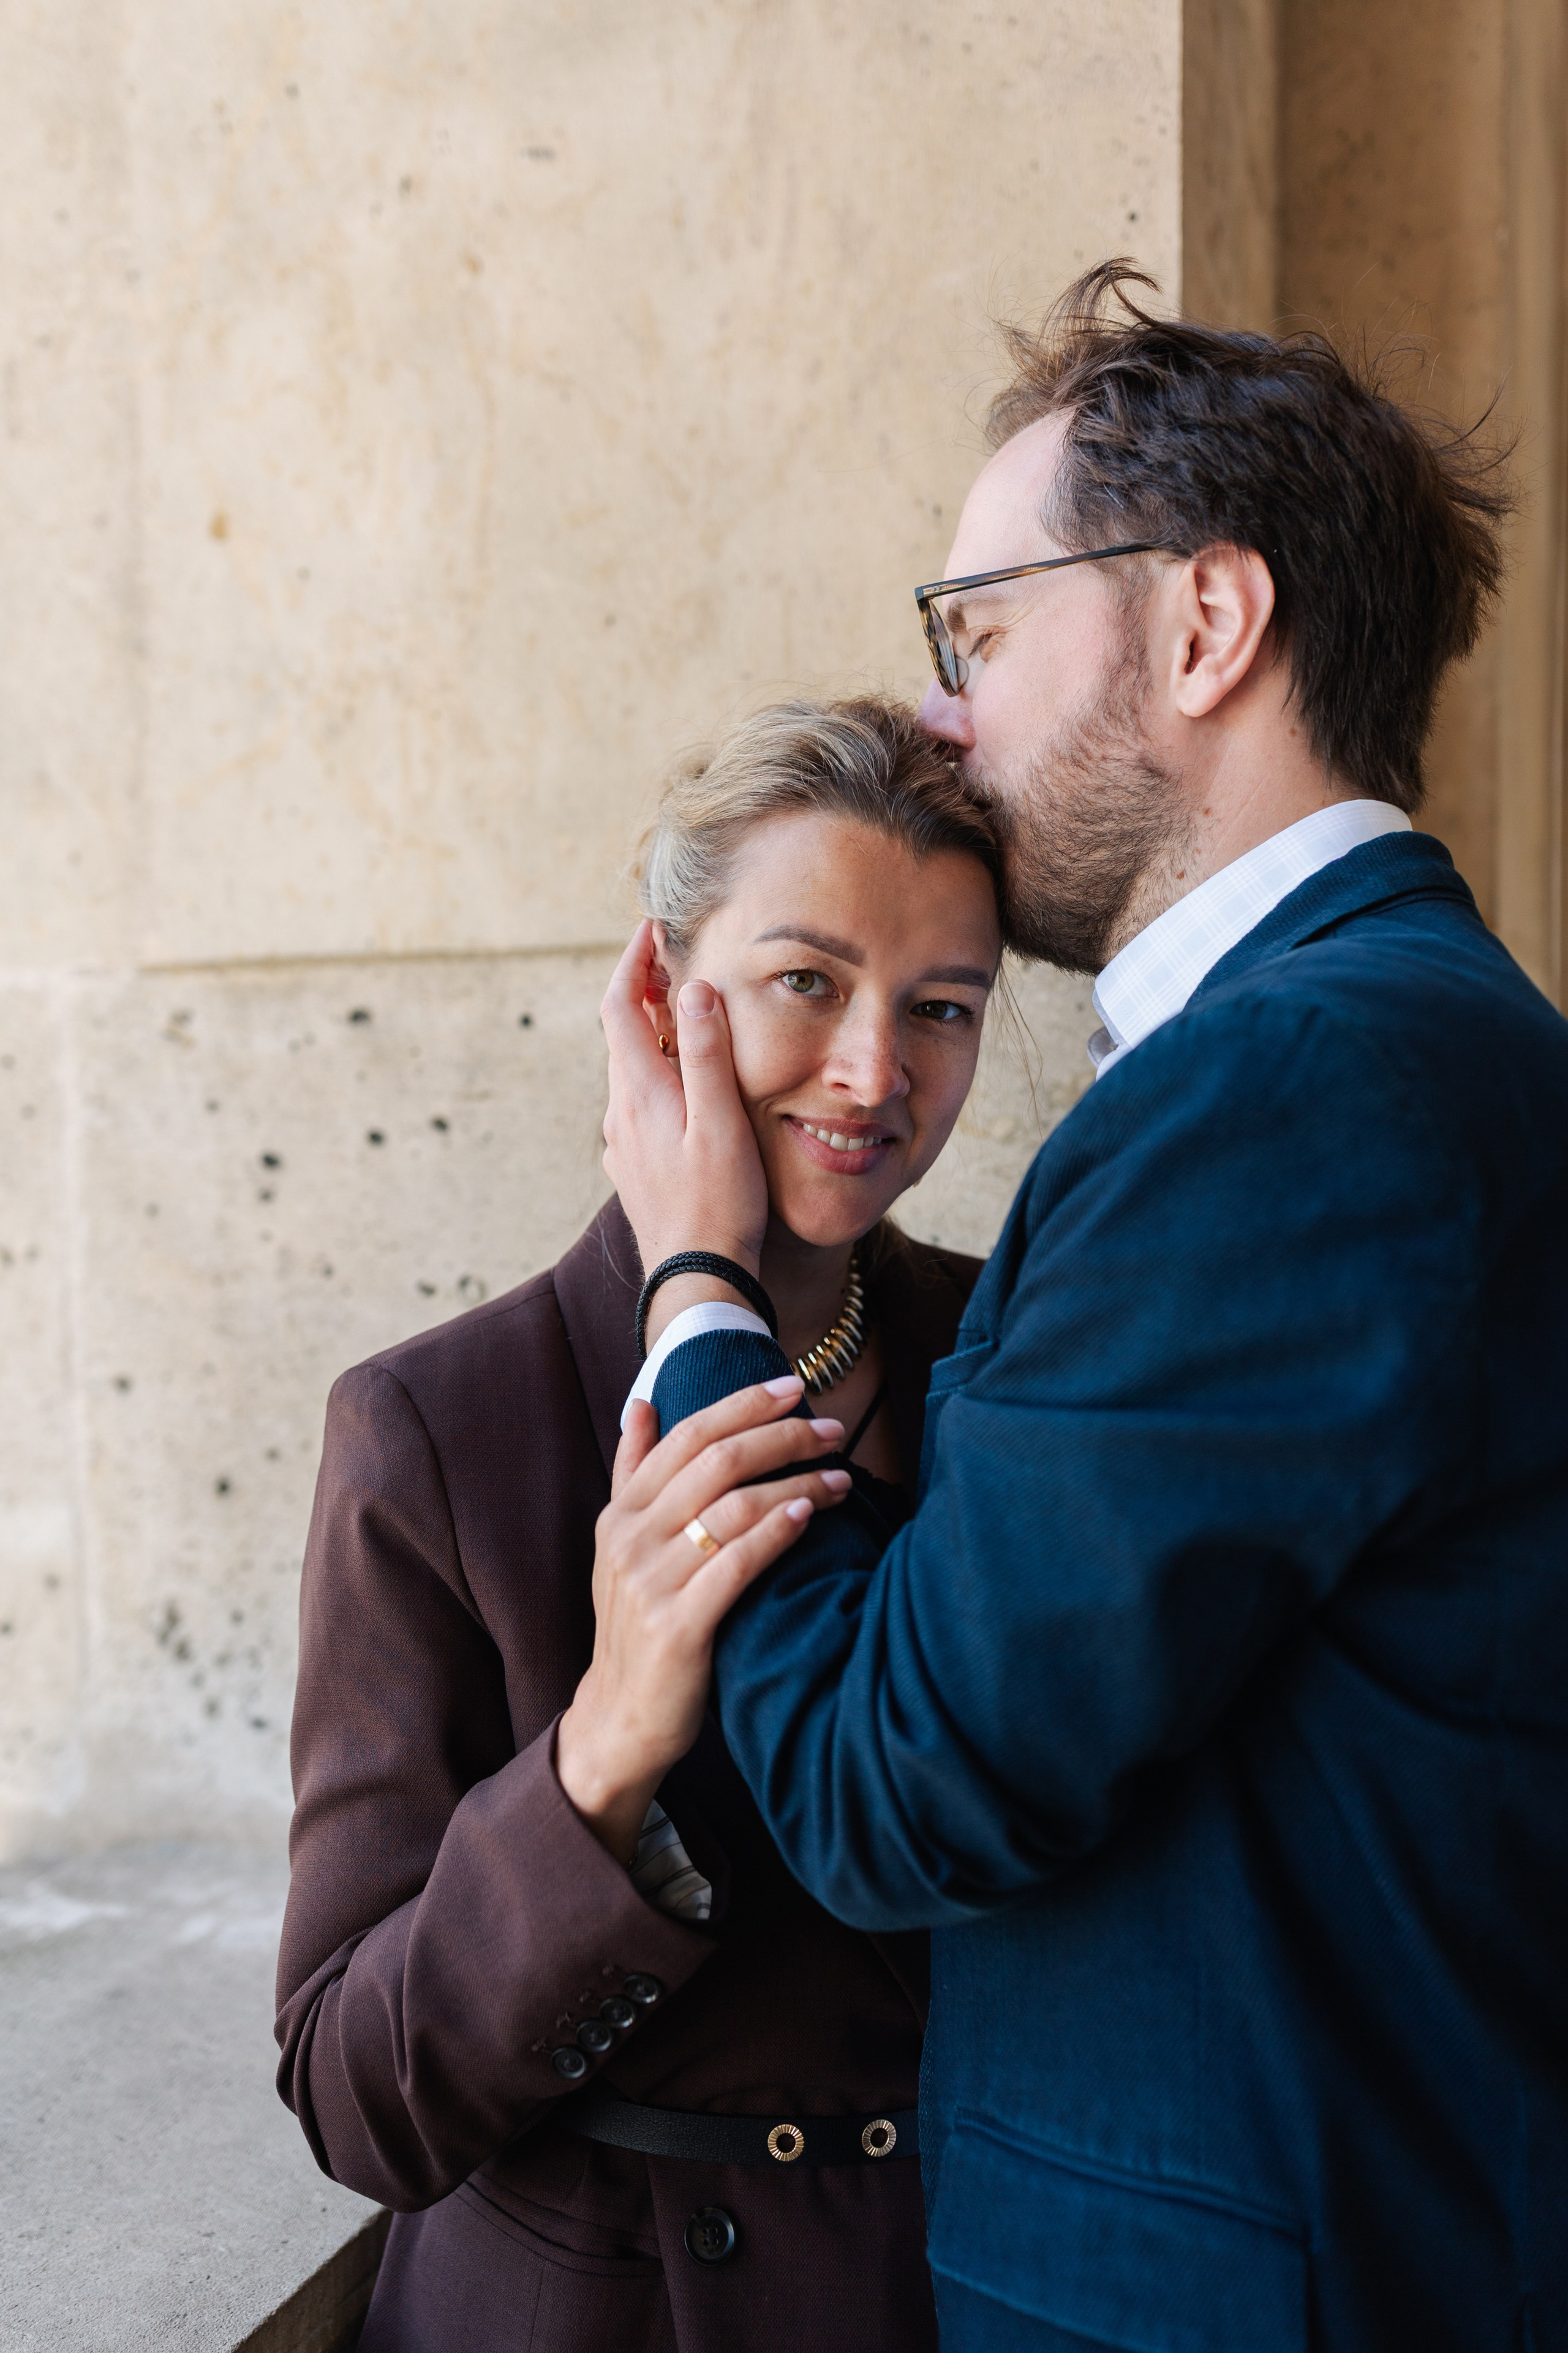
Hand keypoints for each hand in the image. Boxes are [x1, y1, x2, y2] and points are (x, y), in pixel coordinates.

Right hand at [555, 1377, 848, 1864]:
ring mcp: (652, 1584)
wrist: (621, 1717)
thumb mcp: (621, 1545)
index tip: (793, 1386)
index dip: (741, 1404)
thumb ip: (634, 1473)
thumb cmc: (638, 1624)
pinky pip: (735, 1565)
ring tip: (842, 1477)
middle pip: (716, 1462)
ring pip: (734, 1509)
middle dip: (781, 1436)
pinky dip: (775, 1533)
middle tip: (832, 1429)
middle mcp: (632, 1541)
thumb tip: (645, 1403)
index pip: (686, 1436)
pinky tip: (809, 1515)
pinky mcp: (679, 1628)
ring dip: (796, 1483)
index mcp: (621, 1514)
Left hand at [601, 920, 768, 1282]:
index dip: (633, 962)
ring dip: (653, 1037)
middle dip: (645, 992)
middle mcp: (621, 1113)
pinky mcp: (634, 1169)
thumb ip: (705, 1052)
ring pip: (632, 1072)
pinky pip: (640, 1107)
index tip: (651, 930)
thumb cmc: (718, 1204)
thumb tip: (691, 988)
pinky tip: (689, 1091)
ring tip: (688, 1017)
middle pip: (622, 1034)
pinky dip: (659, 1078)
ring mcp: (623, 1144)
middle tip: (676, 962)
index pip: (619, 1006)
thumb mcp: (720, 1120)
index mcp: (638, 1091)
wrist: (698, 1280)